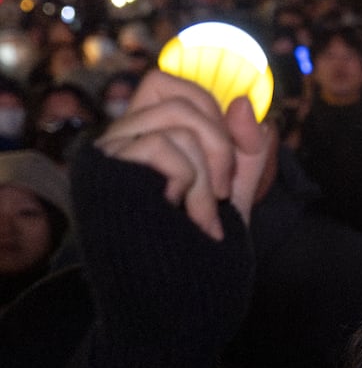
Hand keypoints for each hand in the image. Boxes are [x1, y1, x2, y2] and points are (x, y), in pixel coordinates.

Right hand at [94, 71, 269, 238]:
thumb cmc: (197, 235)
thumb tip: (243, 101)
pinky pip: (160, 144)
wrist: (174, 283)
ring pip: (178, 125)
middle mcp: (121, 135)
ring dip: (206, 175)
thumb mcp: (234, 185)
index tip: (227, 157)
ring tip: (204, 214)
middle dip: (220, 145)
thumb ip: (248, 145)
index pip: (168, 84)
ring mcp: (110, 150)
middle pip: (180, 100)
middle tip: (223, 191)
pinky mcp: (106, 169)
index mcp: (145, 131)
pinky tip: (178, 210)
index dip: (209, 110)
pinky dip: (187, 180)